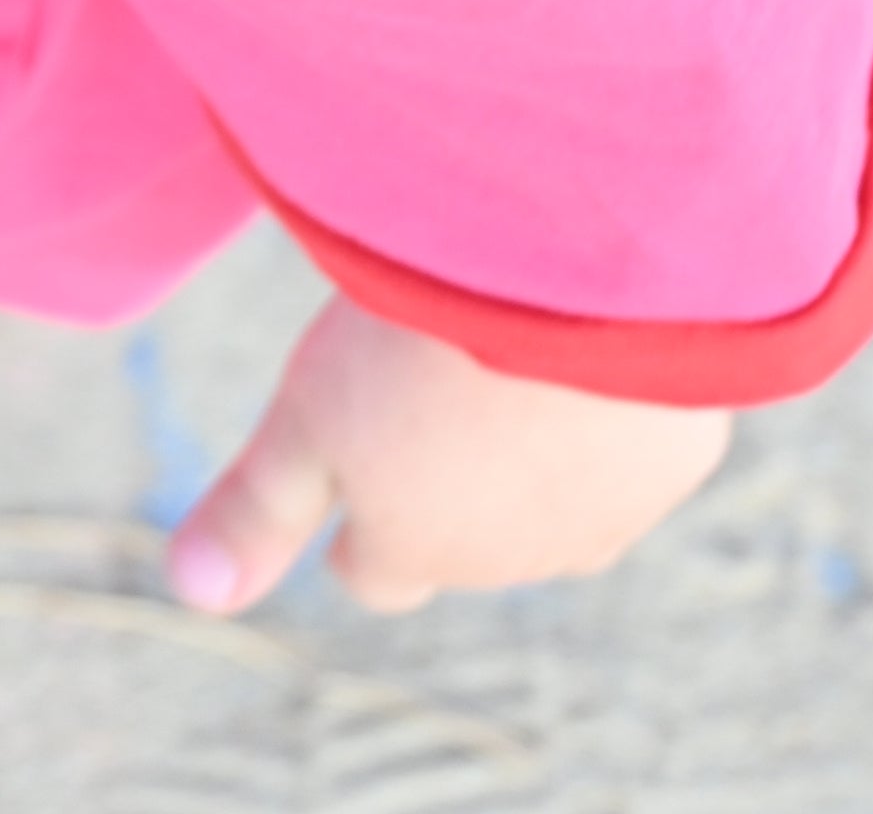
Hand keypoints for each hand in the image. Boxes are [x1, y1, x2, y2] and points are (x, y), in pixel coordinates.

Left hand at [163, 294, 731, 615]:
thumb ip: (256, 508)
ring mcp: (609, 511)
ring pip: (558, 503)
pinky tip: (587, 337)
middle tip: (431, 383)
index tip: (353, 479)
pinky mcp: (680, 453)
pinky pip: (636, 443)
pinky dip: (610, 405)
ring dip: (533, 452)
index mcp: (418, 550)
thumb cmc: (422, 346)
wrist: (582, 280)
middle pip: (467, 538)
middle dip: (447, 484)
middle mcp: (519, 556)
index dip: (359, 528)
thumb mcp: (307, 417)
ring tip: (507, 356)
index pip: (377, 574)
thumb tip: (192, 592)